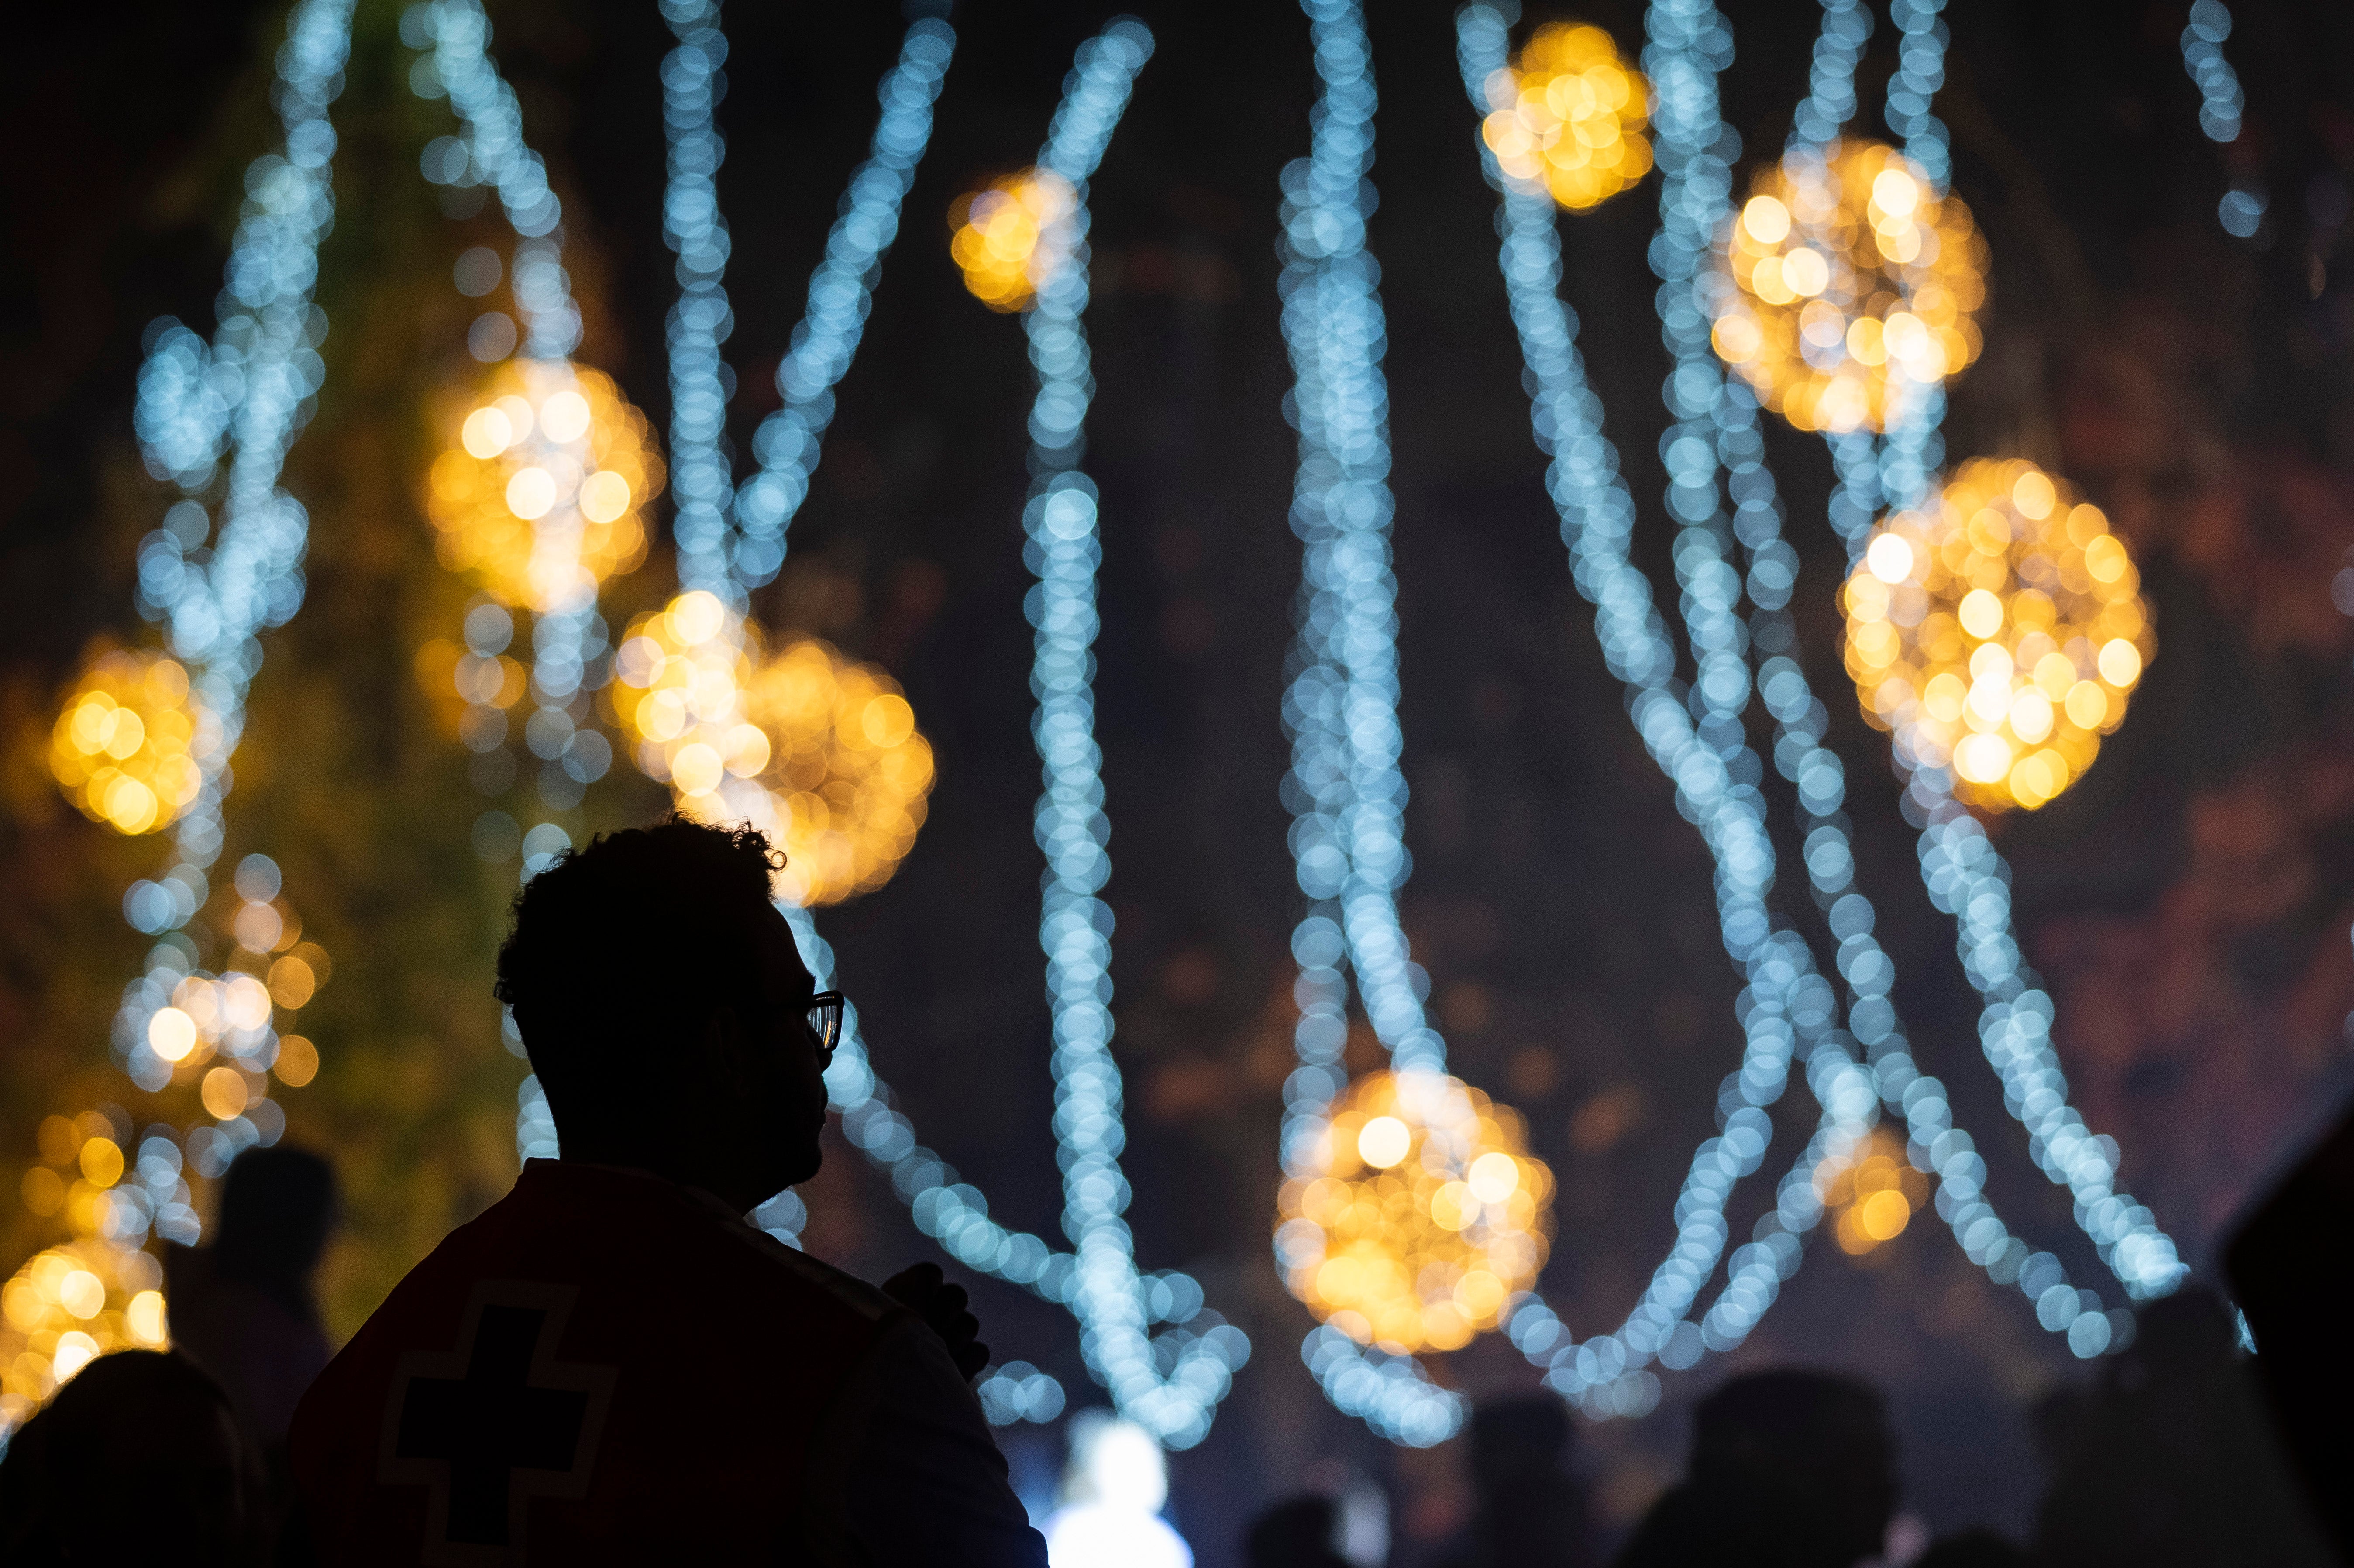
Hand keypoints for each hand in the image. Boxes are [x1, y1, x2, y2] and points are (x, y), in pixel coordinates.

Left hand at [883, 1261, 989, 1382]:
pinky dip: (967, 1361)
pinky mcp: (960, 1372)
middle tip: (931, 1329)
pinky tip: (949, 1372)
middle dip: (946, 1310)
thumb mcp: (888, 1318)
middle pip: (956, 1296)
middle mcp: (923, 1320)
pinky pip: (980, 1351)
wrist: (883, 1418)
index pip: (930, 1276)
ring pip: (969, 1324)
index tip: (915, 1304)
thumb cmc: (875, 1360)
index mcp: (899, 1302)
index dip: (927, 1287)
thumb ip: (912, 1289)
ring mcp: (945, 1347)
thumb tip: (933, 1275)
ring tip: (937, 1354)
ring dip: (955, 1337)